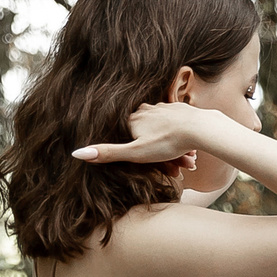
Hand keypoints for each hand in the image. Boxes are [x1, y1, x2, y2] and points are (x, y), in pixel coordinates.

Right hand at [72, 101, 222, 172]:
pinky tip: (193, 148)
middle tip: (177, 169)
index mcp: (133, 119)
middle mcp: (147, 109)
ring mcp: (164, 107)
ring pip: (165, 132)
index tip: (146, 162)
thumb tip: (76, 153)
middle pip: (148, 135)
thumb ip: (109, 153)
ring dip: (176, 149)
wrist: (200, 127)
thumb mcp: (135, 153)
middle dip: (160, 154)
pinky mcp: (181, 109)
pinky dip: (185, 140)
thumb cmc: (168, 142)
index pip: (126, 133)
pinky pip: (179, 127)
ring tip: (189, 161)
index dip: (134, 150)